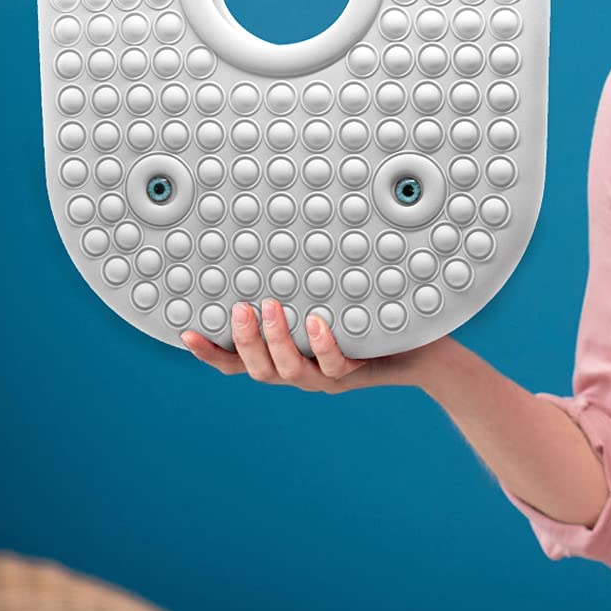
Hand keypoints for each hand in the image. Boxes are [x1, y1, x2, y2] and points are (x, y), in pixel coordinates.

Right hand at [181, 297, 438, 392]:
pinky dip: (324, 345)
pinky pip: (335, 366)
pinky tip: (318, 324)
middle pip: (259, 370)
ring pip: (290, 371)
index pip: (239, 363)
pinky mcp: (358, 373)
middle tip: (240, 309)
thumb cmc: (371, 315)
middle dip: (245, 341)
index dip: (212, 354)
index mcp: (288, 356)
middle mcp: (302, 371)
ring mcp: (328, 377)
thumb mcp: (330, 296)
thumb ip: (303, 281)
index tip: (187, 334)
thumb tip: (277, 233)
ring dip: (276, 341)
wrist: (423, 346)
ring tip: (270, 309)